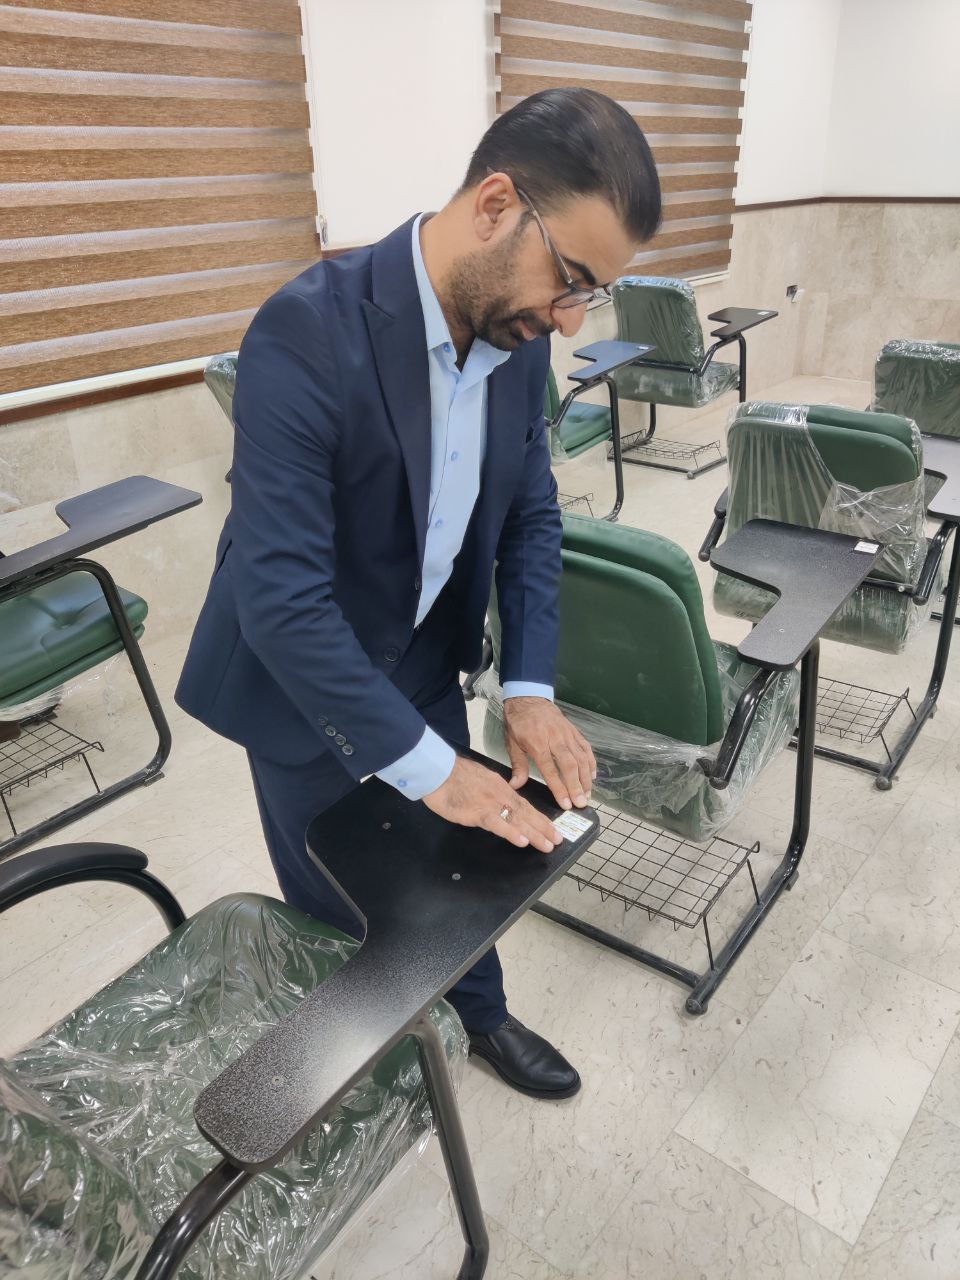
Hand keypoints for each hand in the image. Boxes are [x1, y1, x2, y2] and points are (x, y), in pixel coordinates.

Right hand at [422, 756, 562, 853]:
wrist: (438, 771)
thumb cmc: (454, 775)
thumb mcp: (480, 779)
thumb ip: (492, 790)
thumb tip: (500, 800)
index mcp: (501, 787)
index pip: (524, 804)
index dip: (539, 818)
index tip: (550, 828)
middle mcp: (500, 795)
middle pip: (526, 813)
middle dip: (543, 828)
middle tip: (557, 840)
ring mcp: (491, 804)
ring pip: (518, 820)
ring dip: (535, 833)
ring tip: (548, 845)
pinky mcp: (478, 812)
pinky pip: (498, 824)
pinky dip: (511, 833)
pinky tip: (522, 841)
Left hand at [502, 697, 595, 810]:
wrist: (528, 698)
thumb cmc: (519, 722)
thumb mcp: (512, 743)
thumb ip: (518, 766)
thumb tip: (516, 785)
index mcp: (537, 744)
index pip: (550, 771)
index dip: (559, 788)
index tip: (566, 803)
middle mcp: (555, 739)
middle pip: (570, 766)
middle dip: (577, 786)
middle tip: (582, 803)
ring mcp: (566, 734)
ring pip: (581, 758)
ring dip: (586, 778)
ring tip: (588, 794)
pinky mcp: (573, 731)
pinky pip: (585, 747)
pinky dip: (591, 762)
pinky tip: (593, 775)